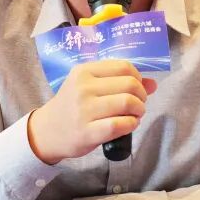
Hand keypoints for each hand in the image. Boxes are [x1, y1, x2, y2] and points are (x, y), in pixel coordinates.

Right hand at [27, 59, 156, 163]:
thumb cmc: (72, 106)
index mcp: (84, 71)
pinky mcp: (88, 132)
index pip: (124, 66)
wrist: (47, 131)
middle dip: (141, 95)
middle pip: (130, 84)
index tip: (135, 88)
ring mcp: (85, 110)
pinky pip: (121, 124)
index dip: (138, 77)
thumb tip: (153, 83)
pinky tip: (129, 125)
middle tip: (138, 104)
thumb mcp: (88, 87)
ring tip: (134, 115)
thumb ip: (118, 81)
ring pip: (128, 103)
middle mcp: (83, 88)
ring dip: (139, 110)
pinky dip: (132, 124)